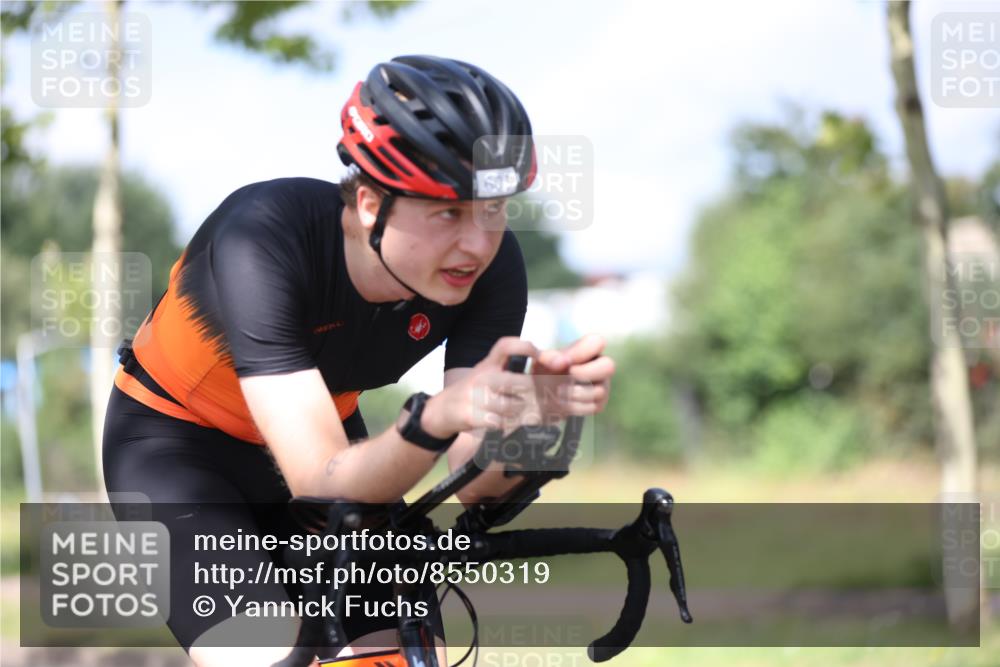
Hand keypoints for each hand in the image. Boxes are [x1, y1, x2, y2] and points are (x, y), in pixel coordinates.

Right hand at [422, 337, 539, 435]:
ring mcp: (475, 396)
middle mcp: (482, 376)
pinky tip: (513, 425)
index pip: (506, 346)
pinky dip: (511, 426)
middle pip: (519, 382)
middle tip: (547, 400)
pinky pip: (501, 423)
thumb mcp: (490, 372)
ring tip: (527, 415)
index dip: (525, 347)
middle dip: (536, 393)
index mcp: (488, 363)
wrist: (443, 409)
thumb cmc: (475, 390)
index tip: (539, 357)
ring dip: (524, 413)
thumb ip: (514, 370)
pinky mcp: (471, 416)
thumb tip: (552, 372)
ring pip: (513, 407)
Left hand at [532, 334, 614, 419]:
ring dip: (574, 393)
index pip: (597, 342)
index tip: (563, 361)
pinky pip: (591, 406)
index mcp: (588, 349)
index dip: (581, 351)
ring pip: (598, 391)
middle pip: (609, 366)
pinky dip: (574, 406)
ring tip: (558, 391)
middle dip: (586, 372)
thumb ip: (548, 357)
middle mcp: (600, 366)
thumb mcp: (542, 361)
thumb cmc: (546, 371)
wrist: (542, 395)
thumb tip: (561, 362)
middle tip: (569, 375)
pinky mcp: (598, 404)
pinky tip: (563, 402)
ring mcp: (602, 386)